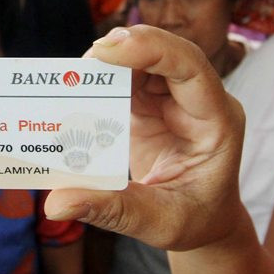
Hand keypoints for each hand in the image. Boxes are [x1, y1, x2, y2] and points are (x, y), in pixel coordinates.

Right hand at [44, 25, 245, 251]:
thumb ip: (111, 210)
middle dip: (123, 49)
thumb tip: (56, 203)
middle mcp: (200, 101)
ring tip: (72, 79)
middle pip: (165, 54)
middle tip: (81, 65)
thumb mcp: (159, 223)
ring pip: (142, 61)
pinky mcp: (153, 103)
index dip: (152, 49)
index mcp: (217, 122)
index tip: (108, 49)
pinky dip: (101, 82)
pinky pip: (126, 79)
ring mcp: (176, 99)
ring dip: (108, 64)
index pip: (191, 68)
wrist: (205, 223)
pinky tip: (77, 90)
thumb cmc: (195, 222)